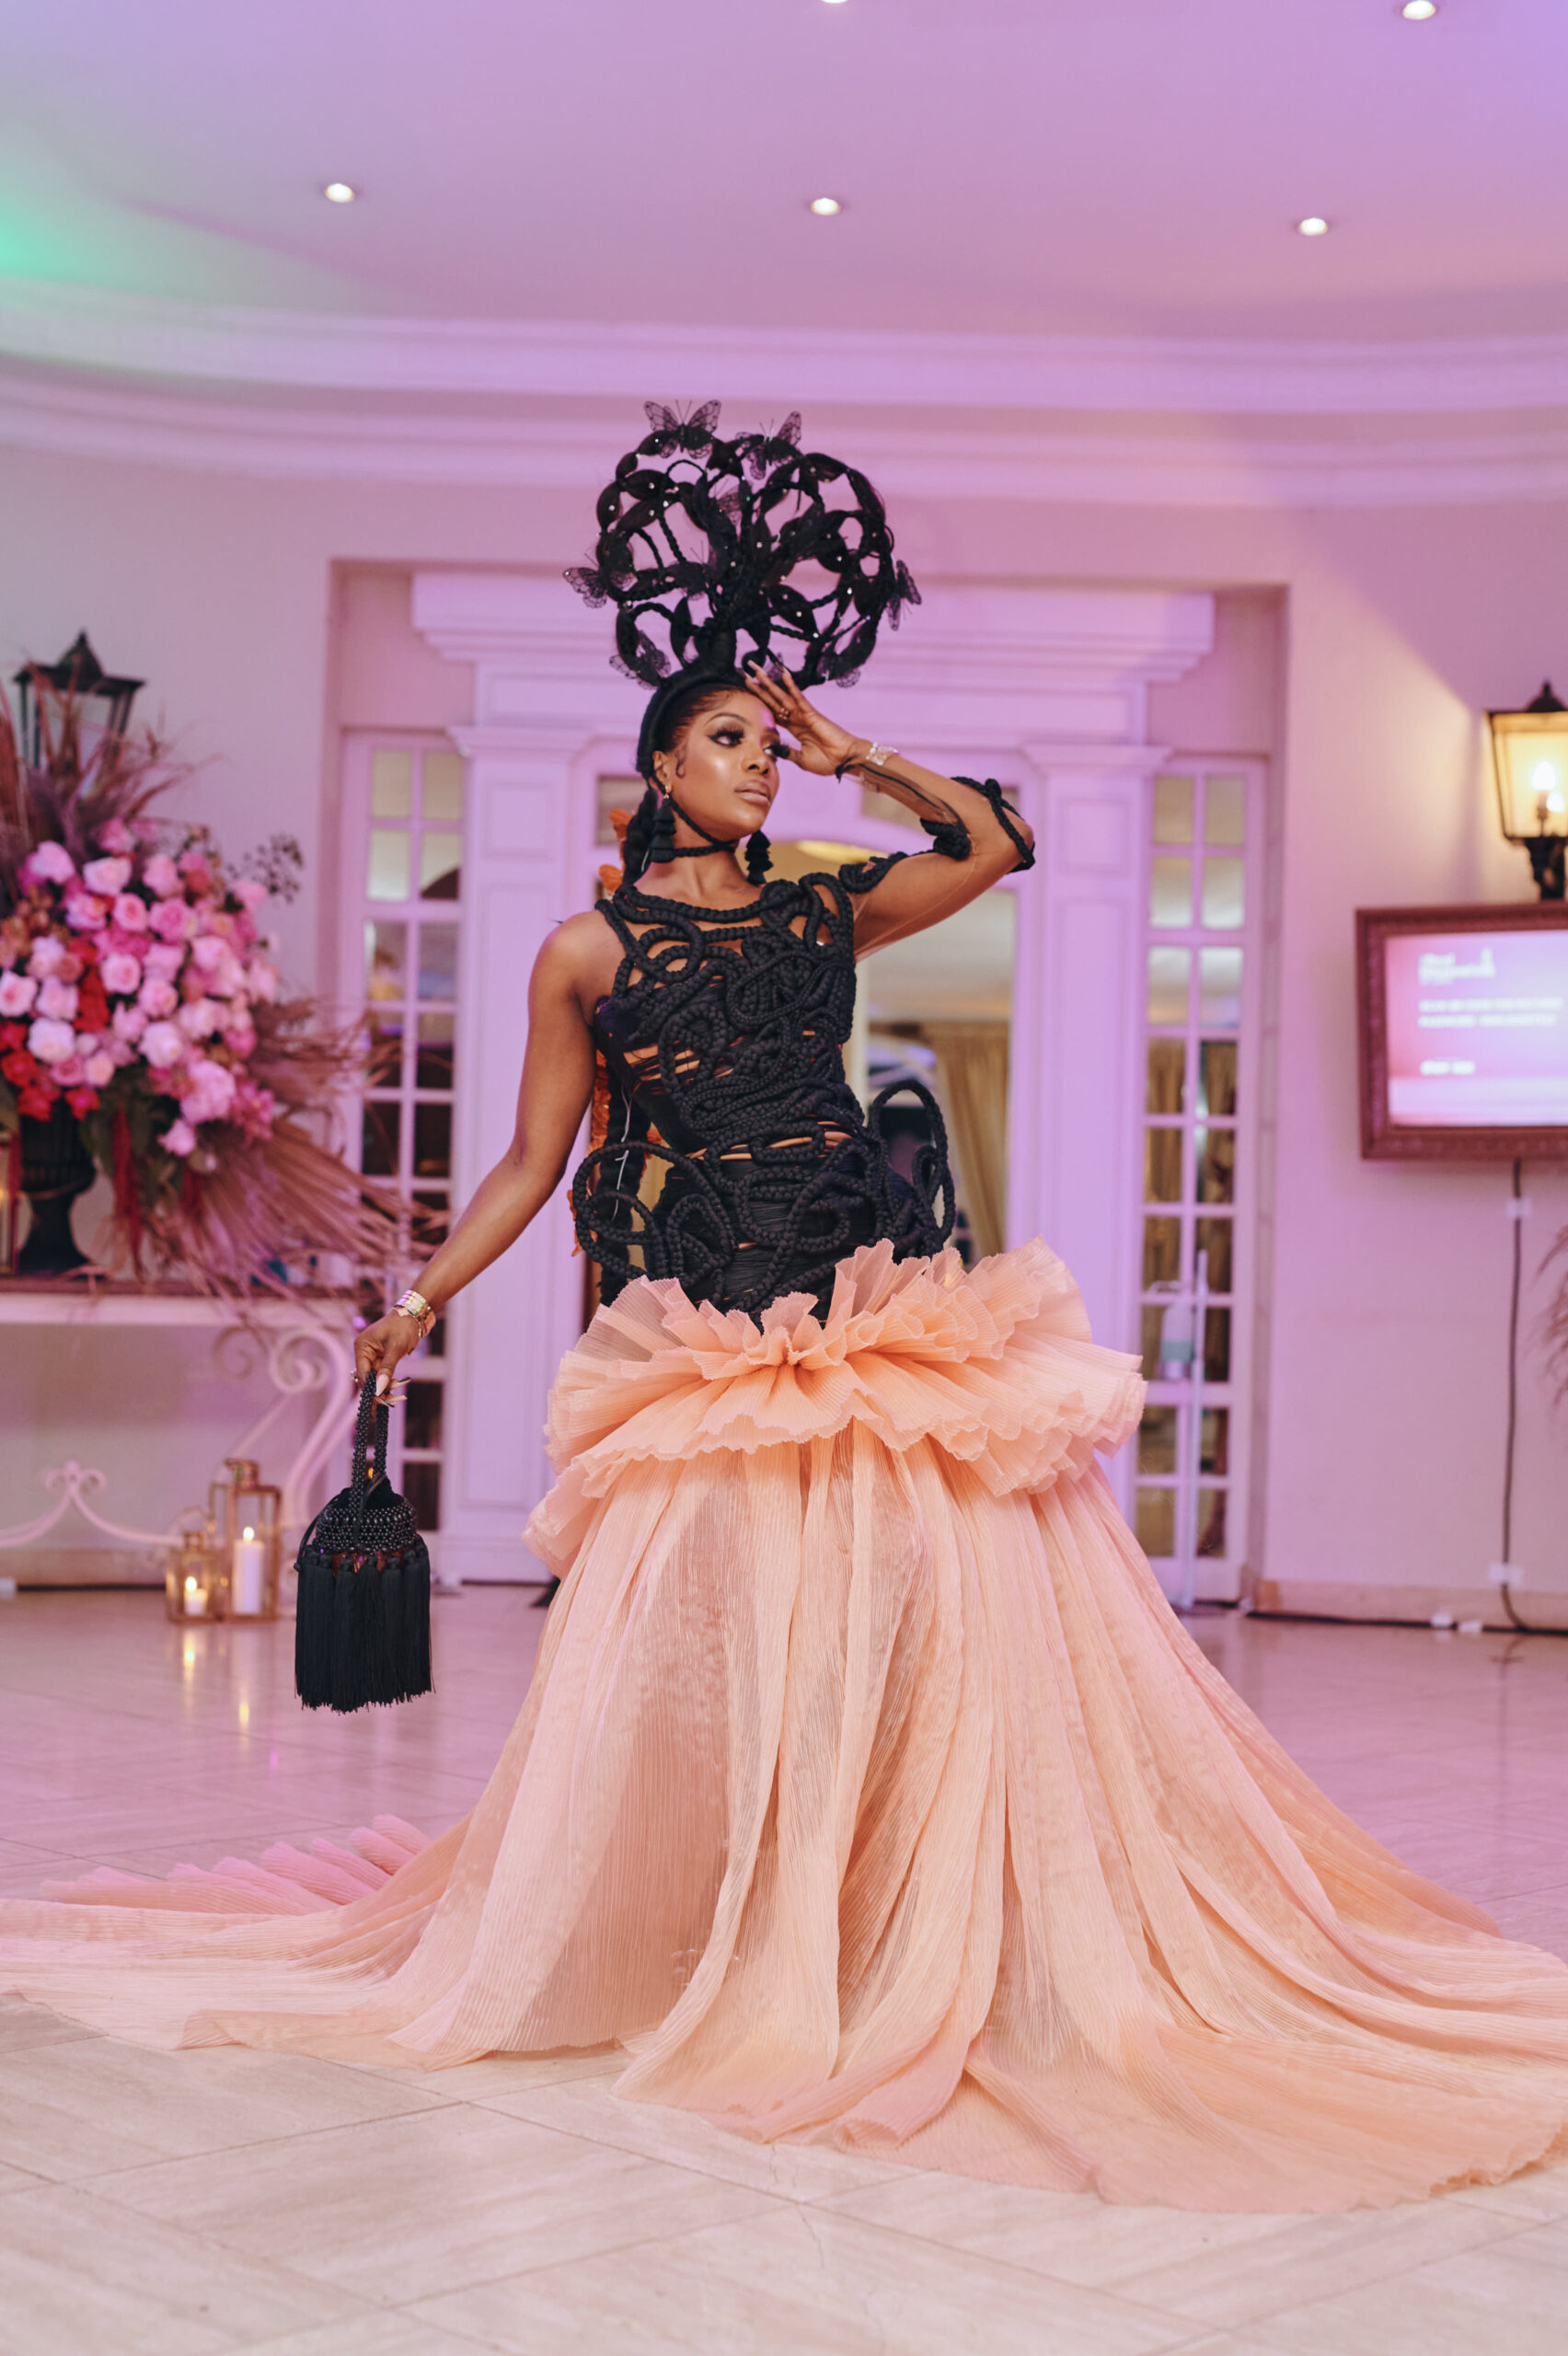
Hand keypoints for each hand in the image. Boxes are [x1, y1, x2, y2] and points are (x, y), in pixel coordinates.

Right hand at [353, 1311, 420, 1394]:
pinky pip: (383, 1373)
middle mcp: (364, 1351)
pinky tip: (400, 1385)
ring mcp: (372, 1355)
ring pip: (376, 1377)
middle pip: (368, 1377)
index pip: (362, 1373)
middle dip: (380, 1389)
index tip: (381, 1400)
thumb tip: (380, 1388)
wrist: (414, 1315)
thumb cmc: (403, 1327)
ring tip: (400, 1396)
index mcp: (362, 1347)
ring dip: (387, 1386)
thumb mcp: (395, 1348)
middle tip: (392, 1401)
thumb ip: (387, 1368)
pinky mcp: (381, 1357)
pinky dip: (390, 1380)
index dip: (371, 1388)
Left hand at [743, 661, 865, 778]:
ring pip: (782, 695)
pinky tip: (783, 675)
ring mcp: (804, 714)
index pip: (773, 712)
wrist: (845, 761)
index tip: (747, 691)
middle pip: (773, 699)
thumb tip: (769, 748)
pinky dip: (791, 686)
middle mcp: (797, 718)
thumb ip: (785, 752)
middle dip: (759, 686)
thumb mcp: (801, 759)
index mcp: (794, 728)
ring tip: (755, 669)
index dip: (760, 702)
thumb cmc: (828, 761)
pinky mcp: (812, 714)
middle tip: (745, 672)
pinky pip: (799, 697)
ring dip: (768, 682)